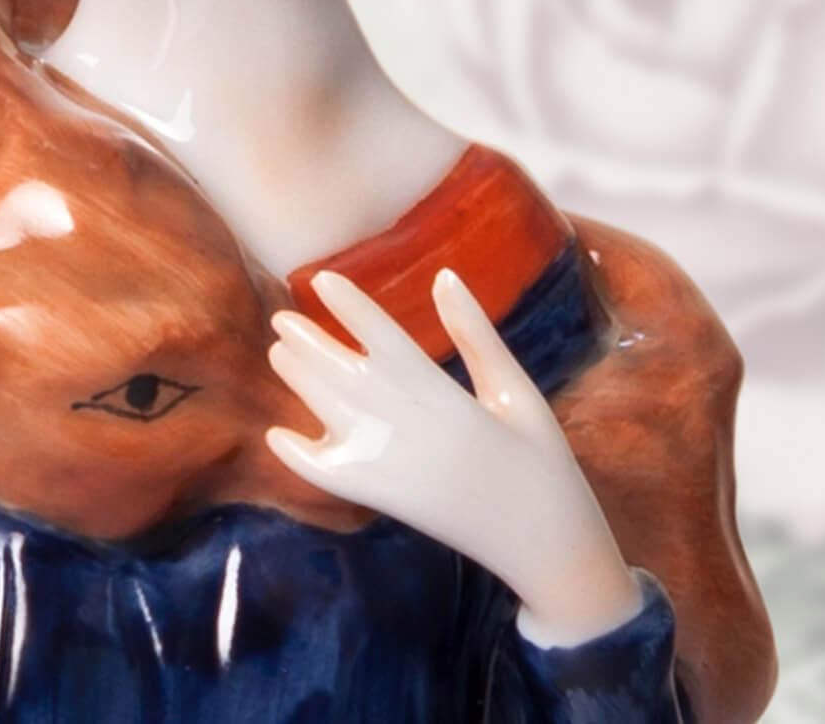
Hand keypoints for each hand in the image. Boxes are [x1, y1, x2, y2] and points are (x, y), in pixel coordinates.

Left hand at [266, 268, 643, 647]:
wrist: (547, 548)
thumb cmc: (539, 460)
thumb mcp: (515, 391)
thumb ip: (476, 335)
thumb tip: (444, 276)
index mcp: (447, 398)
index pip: (386, 339)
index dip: (351, 307)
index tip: (320, 279)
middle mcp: (411, 430)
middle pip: (345, 374)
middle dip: (309, 344)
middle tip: (280, 318)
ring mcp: (393, 467)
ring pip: (331, 414)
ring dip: (302, 382)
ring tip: (279, 353)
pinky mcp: (385, 500)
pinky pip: (330, 476)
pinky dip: (300, 457)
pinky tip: (277, 436)